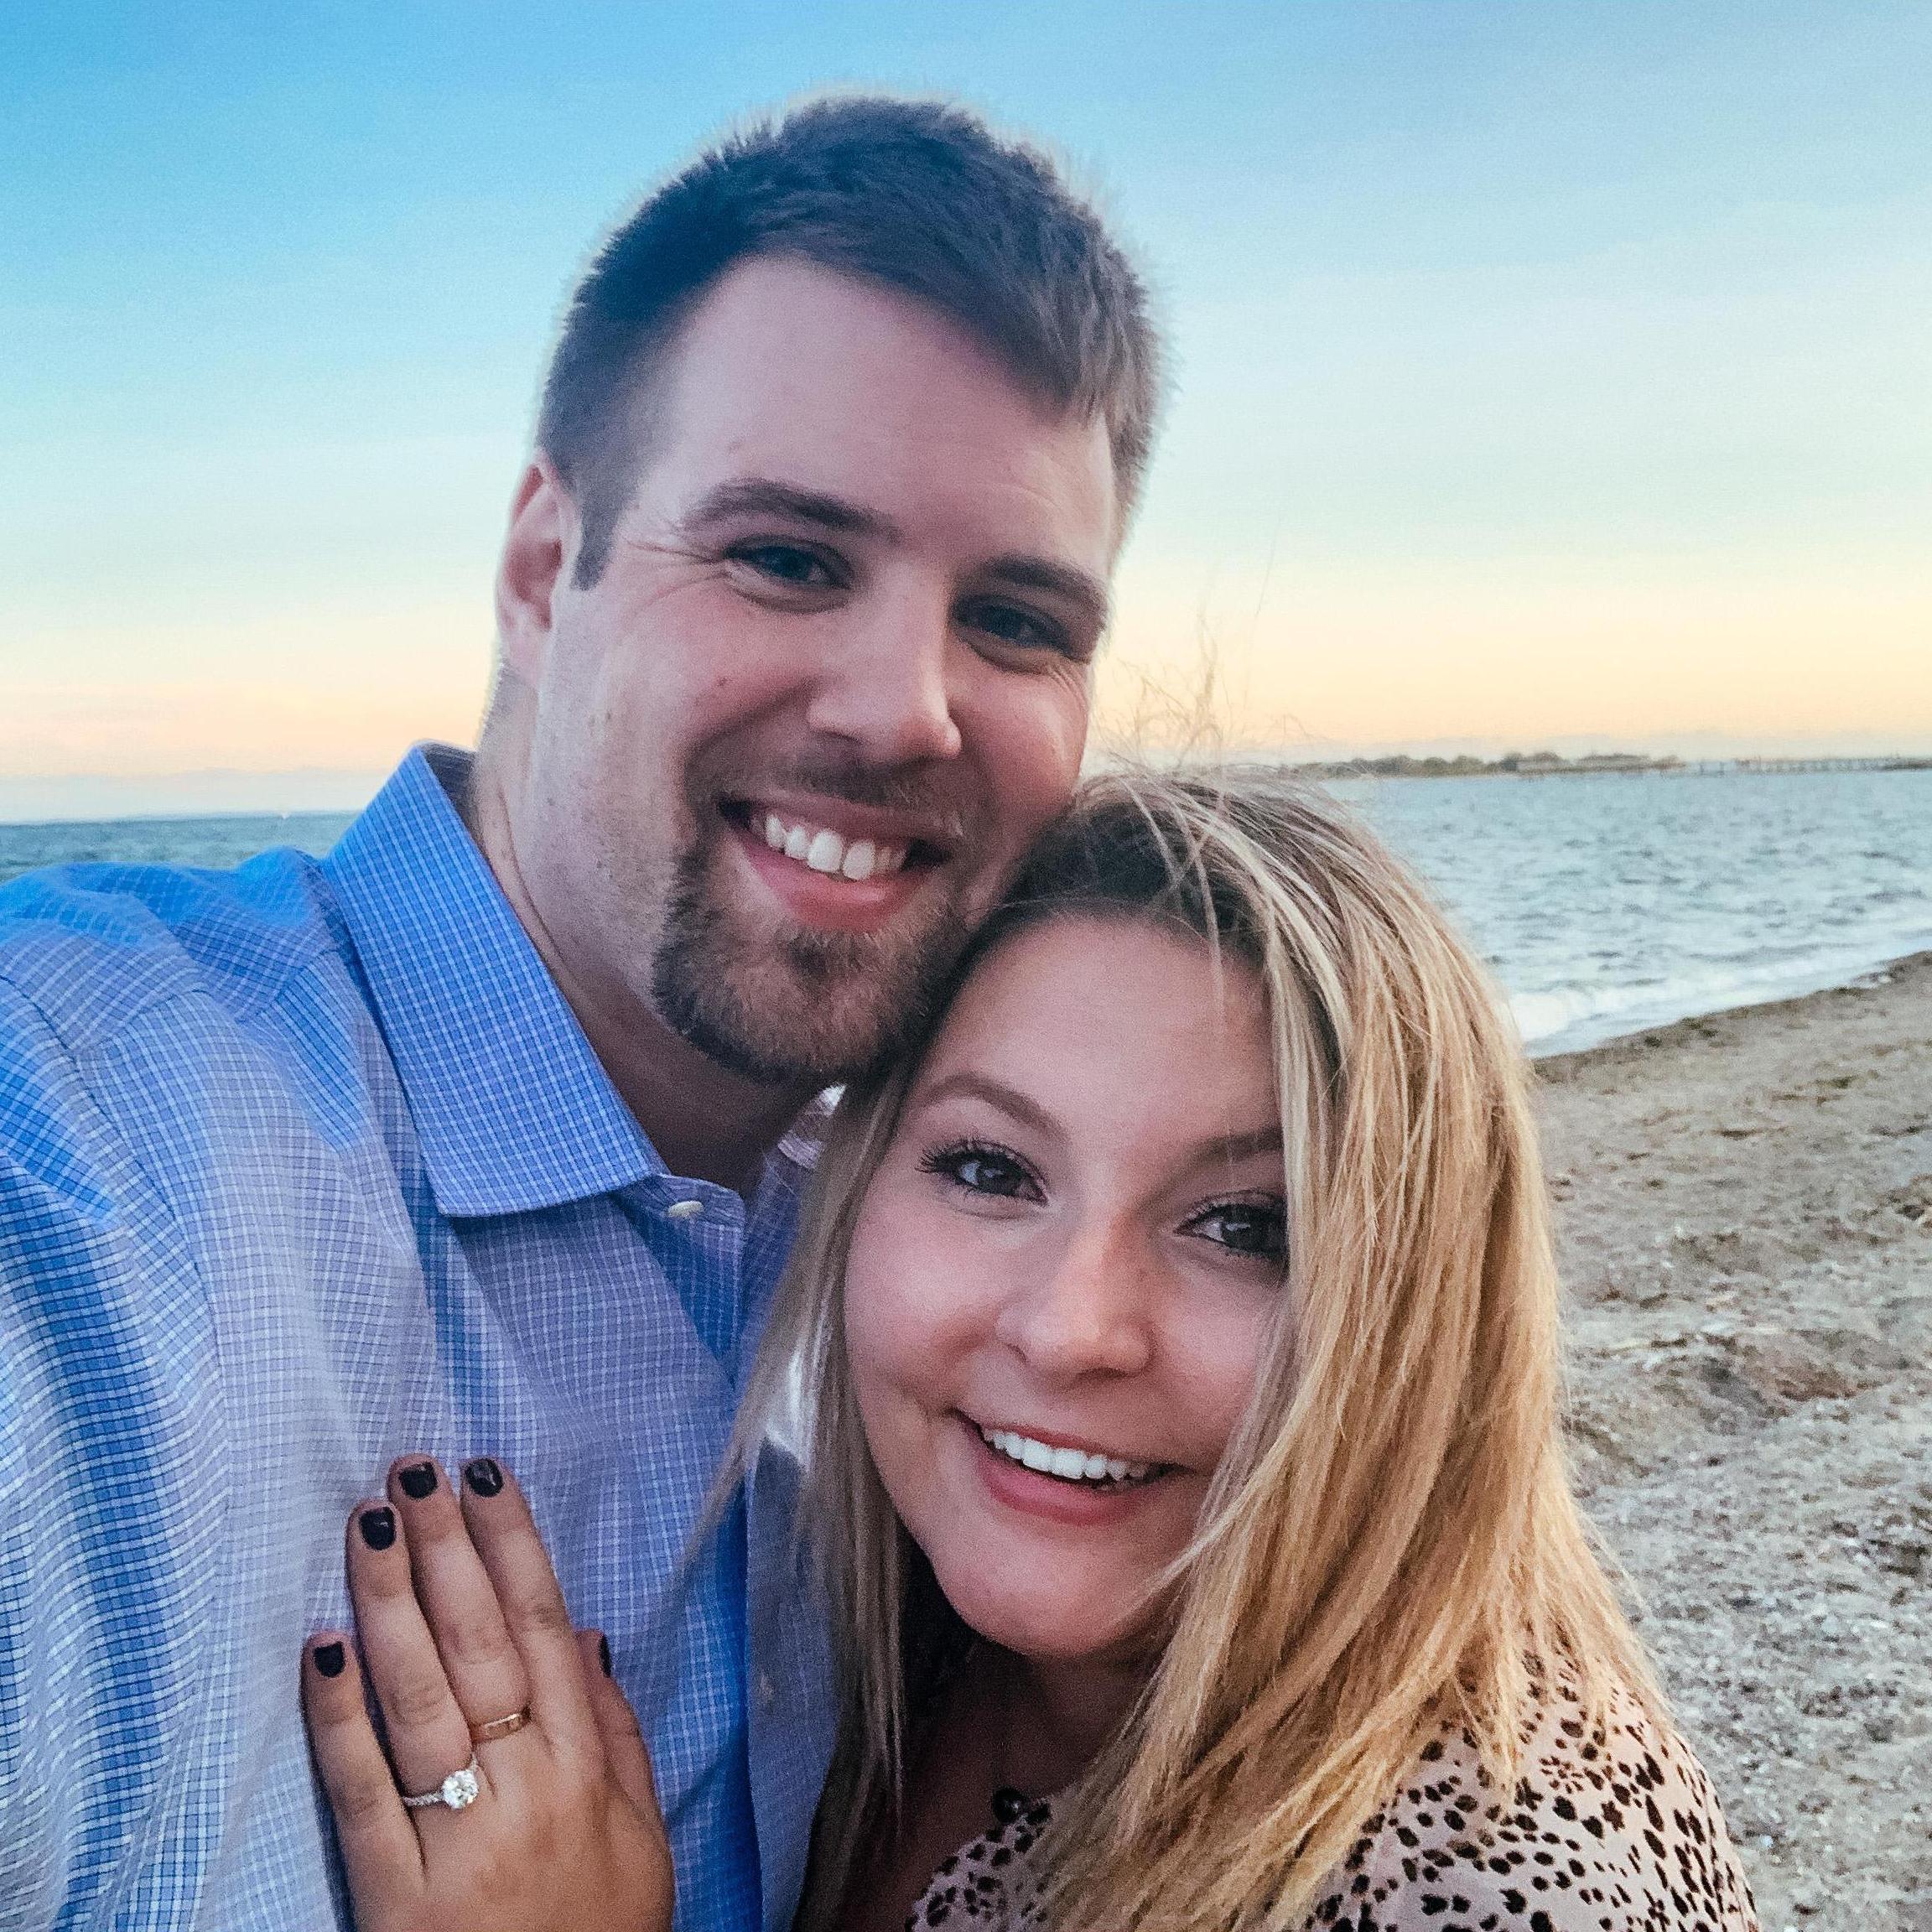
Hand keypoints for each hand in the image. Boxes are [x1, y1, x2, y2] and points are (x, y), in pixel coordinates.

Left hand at [302, 1455, 672, 1931]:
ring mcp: (459, 1838)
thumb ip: (619, 1733)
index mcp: (584, 1765)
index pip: (546, 1627)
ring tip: (368, 1522)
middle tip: (413, 1470)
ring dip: (391, 1600)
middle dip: (446, 1547)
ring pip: (422, 1697)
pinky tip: (323, 1647)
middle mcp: (526, 1787)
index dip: (514, 1545)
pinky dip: (340, 1717)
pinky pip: (362, 1792)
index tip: (485, 1476)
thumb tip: (589, 1637)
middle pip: (481, 1644)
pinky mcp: (395, 1899)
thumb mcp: (641, 1836)